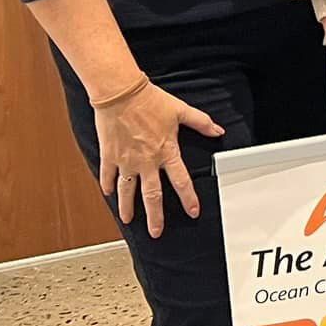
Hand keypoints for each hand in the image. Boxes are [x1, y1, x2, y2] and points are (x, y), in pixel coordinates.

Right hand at [94, 82, 223, 237]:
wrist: (120, 94)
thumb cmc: (151, 101)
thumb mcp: (181, 111)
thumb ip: (201, 123)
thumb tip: (218, 130)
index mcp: (166, 152)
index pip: (181, 181)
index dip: (188, 198)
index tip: (193, 212)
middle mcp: (146, 161)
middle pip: (152, 195)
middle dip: (155, 216)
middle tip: (156, 232)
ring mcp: (126, 161)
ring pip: (127, 191)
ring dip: (127, 208)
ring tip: (128, 220)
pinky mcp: (109, 156)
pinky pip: (107, 176)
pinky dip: (107, 186)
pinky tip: (108, 195)